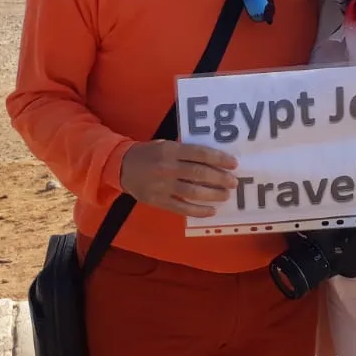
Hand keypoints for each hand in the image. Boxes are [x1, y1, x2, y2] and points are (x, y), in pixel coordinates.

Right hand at [119, 140, 238, 217]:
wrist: (122, 167)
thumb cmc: (149, 154)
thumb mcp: (165, 145)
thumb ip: (185, 152)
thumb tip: (212, 160)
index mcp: (170, 150)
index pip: (200, 154)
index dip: (219, 159)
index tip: (233, 164)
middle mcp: (168, 167)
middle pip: (199, 173)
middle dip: (220, 178)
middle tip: (233, 182)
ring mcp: (163, 186)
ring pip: (193, 192)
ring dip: (212, 195)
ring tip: (225, 195)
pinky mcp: (158, 200)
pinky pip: (181, 207)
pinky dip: (198, 210)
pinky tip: (211, 211)